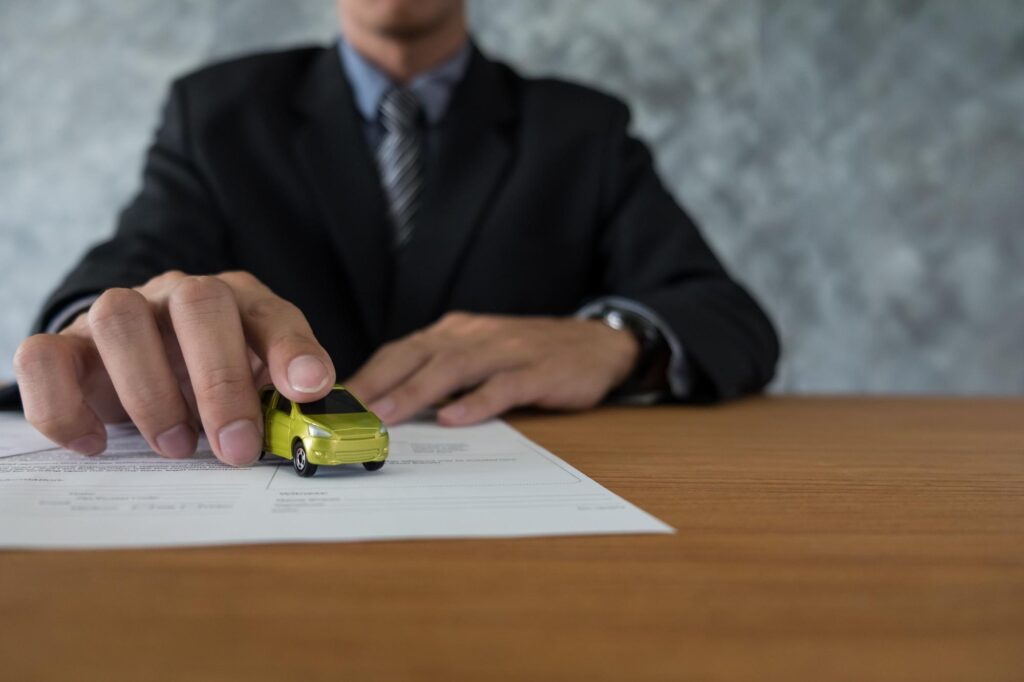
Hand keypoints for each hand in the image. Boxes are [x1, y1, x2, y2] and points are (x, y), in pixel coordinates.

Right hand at [13, 271, 334, 464]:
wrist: (143, 359)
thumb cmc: (212, 375)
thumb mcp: (258, 384)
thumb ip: (284, 399)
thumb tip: (316, 423)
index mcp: (239, 302)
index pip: (270, 312)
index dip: (292, 348)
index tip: (310, 388)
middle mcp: (178, 297)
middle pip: (198, 305)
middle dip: (220, 382)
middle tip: (236, 448)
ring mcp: (119, 315)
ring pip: (120, 320)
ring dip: (150, 391)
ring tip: (176, 446)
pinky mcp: (66, 346)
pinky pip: (44, 358)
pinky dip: (64, 406)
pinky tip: (97, 444)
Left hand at [345, 312, 639, 426]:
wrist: (597, 343)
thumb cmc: (530, 356)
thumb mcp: (480, 356)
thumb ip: (441, 375)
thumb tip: (390, 408)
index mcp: (455, 333)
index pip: (401, 351)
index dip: (368, 375)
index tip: (334, 403)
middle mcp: (475, 335)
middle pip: (417, 355)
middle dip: (378, 383)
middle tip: (346, 412)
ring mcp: (508, 351)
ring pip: (453, 368)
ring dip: (416, 392)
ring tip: (386, 416)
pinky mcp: (539, 371)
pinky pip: (503, 385)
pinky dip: (477, 401)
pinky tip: (455, 419)